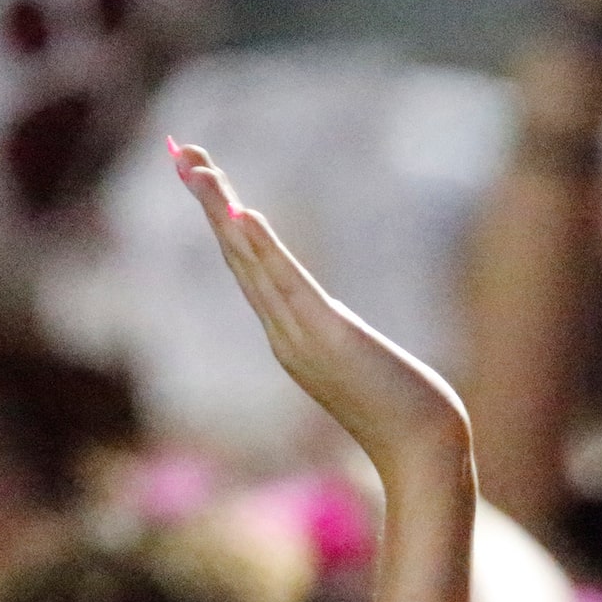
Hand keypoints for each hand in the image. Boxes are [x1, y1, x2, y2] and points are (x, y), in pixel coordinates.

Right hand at [171, 142, 473, 496]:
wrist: (423, 452)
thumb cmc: (402, 416)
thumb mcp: (358, 367)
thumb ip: (336, 343)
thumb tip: (332, 328)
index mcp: (287, 336)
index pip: (248, 267)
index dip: (221, 221)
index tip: (200, 175)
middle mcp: (283, 334)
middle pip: (237, 256)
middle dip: (207, 201)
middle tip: (177, 149)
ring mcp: (301, 337)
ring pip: (253, 264)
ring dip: (221, 212)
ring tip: (194, 167)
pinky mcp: (331, 338)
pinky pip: (291, 287)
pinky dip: (265, 250)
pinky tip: (242, 214)